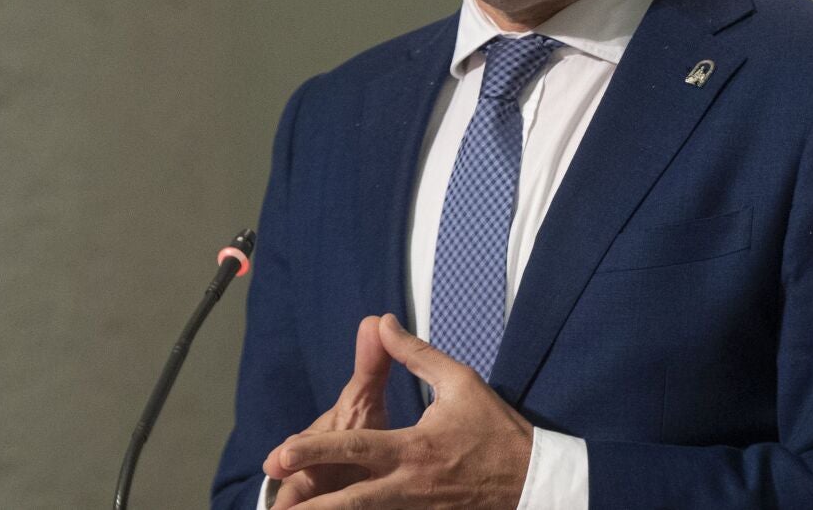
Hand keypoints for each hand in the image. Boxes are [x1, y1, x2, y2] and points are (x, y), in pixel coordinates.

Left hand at [266, 314, 532, 508]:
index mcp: (414, 449)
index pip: (355, 449)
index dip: (315, 451)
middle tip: (277, 504)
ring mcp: (418, 508)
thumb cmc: (497, 429)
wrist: (535, 480)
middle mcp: (410, 486)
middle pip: (351, 501)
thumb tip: (382, 322)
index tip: (280, 454)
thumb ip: (415, 354)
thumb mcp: (459, 381)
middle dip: (312, 505)